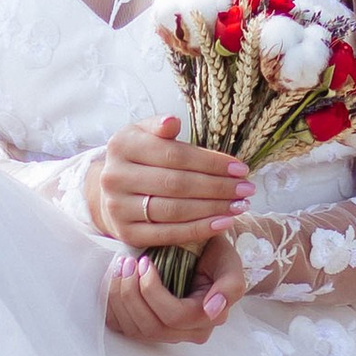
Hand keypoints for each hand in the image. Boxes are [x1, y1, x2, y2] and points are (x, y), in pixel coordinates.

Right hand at [88, 114, 250, 253]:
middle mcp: (115, 177)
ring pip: (175, 211)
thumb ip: (160, 126)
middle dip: (217, 187)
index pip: (174, 155)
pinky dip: (199, 230)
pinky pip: (169, 234)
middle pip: (176, 184)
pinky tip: (223, 223)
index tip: (240, 168)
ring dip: (213, 209)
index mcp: (121, 145)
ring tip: (240, 205)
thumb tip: (172, 122)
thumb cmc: (138, 158)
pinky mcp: (128, 234)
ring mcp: (119, 208)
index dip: (210, 162)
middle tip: (247, 189)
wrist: (109, 192)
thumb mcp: (144, 133)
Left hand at [104, 237, 243, 345]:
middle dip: (132, 293)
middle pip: (151, 327)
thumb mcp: (230, 263)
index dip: (153, 291)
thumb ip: (230, 285)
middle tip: (127, 262)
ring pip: (135, 329)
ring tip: (120, 266)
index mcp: (208, 318)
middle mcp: (187, 332)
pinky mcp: (146, 328)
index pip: (174, 316)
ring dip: (119, 297)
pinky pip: (123, 328)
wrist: (203, 251)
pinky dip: (112, 306)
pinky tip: (113, 282)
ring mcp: (166, 333)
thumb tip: (212, 310)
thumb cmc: (215, 254)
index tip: (145, 262)